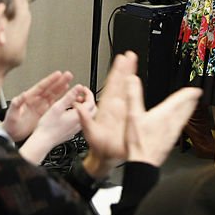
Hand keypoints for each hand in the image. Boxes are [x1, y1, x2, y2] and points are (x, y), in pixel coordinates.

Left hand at [3, 70, 71, 141]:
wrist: (11, 135)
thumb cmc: (9, 124)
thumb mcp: (11, 113)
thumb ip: (16, 104)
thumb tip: (21, 95)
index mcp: (28, 98)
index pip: (41, 87)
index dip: (50, 80)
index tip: (58, 74)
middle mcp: (36, 100)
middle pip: (49, 88)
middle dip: (59, 81)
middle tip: (68, 75)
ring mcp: (40, 106)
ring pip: (53, 94)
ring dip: (61, 88)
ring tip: (69, 81)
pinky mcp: (44, 112)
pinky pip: (54, 103)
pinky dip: (60, 98)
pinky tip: (66, 94)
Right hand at [19, 85, 93, 163]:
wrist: (43, 142)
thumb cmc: (48, 126)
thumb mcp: (58, 107)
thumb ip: (69, 96)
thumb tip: (79, 87)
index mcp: (79, 115)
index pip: (91, 102)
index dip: (88, 93)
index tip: (83, 88)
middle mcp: (81, 123)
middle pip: (92, 109)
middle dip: (88, 100)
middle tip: (80, 95)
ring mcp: (77, 129)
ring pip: (87, 116)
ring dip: (83, 107)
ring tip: (73, 103)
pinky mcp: (72, 132)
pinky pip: (81, 121)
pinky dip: (79, 114)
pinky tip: (69, 113)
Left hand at [78, 52, 136, 177]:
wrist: (106, 159)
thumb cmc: (98, 148)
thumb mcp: (89, 133)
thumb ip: (84, 119)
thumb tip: (78, 105)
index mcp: (106, 107)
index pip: (111, 84)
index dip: (116, 71)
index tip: (120, 59)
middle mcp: (114, 106)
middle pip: (120, 82)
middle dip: (124, 68)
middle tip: (129, 55)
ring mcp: (121, 110)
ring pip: (126, 88)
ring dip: (130, 74)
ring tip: (133, 61)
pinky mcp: (126, 115)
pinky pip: (131, 98)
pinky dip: (134, 88)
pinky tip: (136, 80)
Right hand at [125, 76, 200, 166]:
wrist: (143, 163)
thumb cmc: (139, 142)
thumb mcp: (132, 116)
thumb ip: (133, 96)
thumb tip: (132, 80)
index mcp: (165, 113)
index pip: (181, 99)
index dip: (189, 92)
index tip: (196, 88)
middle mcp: (172, 122)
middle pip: (186, 108)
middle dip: (192, 100)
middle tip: (198, 94)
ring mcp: (173, 132)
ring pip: (185, 117)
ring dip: (190, 110)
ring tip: (193, 105)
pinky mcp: (171, 140)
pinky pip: (181, 127)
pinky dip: (184, 120)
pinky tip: (181, 122)